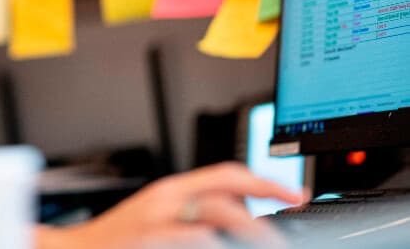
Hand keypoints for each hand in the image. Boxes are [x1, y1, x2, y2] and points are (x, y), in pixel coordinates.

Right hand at [36, 162, 303, 248]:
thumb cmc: (120, 238)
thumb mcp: (156, 214)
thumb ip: (191, 210)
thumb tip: (240, 218)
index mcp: (172, 189)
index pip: (226, 173)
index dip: (265, 182)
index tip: (295, 195)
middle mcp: (166, 200)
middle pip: (226, 191)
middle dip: (264, 206)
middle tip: (286, 227)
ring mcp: (157, 222)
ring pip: (214, 214)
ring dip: (247, 228)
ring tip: (266, 242)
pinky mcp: (147, 242)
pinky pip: (187, 239)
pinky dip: (209, 242)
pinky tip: (221, 247)